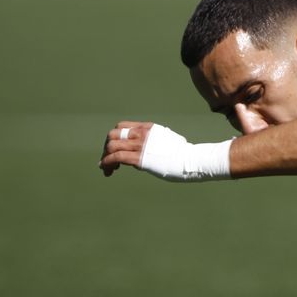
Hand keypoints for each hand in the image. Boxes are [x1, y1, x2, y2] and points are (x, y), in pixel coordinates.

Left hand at [98, 122, 232, 180]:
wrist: (191, 160)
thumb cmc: (183, 153)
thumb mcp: (166, 140)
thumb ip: (153, 140)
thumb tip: (146, 149)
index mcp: (147, 127)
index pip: (121, 126)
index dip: (114, 138)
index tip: (115, 149)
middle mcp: (141, 133)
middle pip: (113, 134)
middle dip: (107, 147)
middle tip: (108, 160)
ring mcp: (140, 144)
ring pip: (112, 145)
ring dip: (105, 157)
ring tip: (107, 169)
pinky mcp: (139, 158)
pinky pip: (116, 157)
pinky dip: (107, 163)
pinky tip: (107, 170)